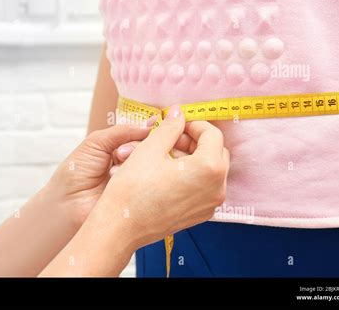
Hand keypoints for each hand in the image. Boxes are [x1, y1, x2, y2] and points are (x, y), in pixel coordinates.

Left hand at [46, 123, 151, 226]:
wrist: (66, 204)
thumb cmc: (74, 173)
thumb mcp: (95, 143)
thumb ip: (121, 131)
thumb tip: (150, 123)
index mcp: (120, 149)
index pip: (142, 135)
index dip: (147, 131)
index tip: (153, 127)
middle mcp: (131, 164)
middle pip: (149, 148)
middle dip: (136, 147)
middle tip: (120, 154)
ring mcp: (137, 181)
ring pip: (151, 164)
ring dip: (134, 163)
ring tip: (113, 173)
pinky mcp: (140, 197)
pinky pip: (150, 183)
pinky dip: (138, 179)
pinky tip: (121, 181)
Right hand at [94, 105, 229, 249]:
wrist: (121, 226)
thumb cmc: (134, 188)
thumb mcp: (151, 148)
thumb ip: (170, 127)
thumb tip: (178, 112)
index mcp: (209, 168)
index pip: (212, 134)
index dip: (194, 124)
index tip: (176, 123)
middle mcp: (217, 188)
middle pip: (216, 152)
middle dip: (196, 140)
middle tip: (172, 138)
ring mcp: (210, 204)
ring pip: (211, 170)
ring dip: (194, 157)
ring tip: (167, 155)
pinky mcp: (200, 215)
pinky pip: (205, 187)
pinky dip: (193, 175)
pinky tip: (169, 173)